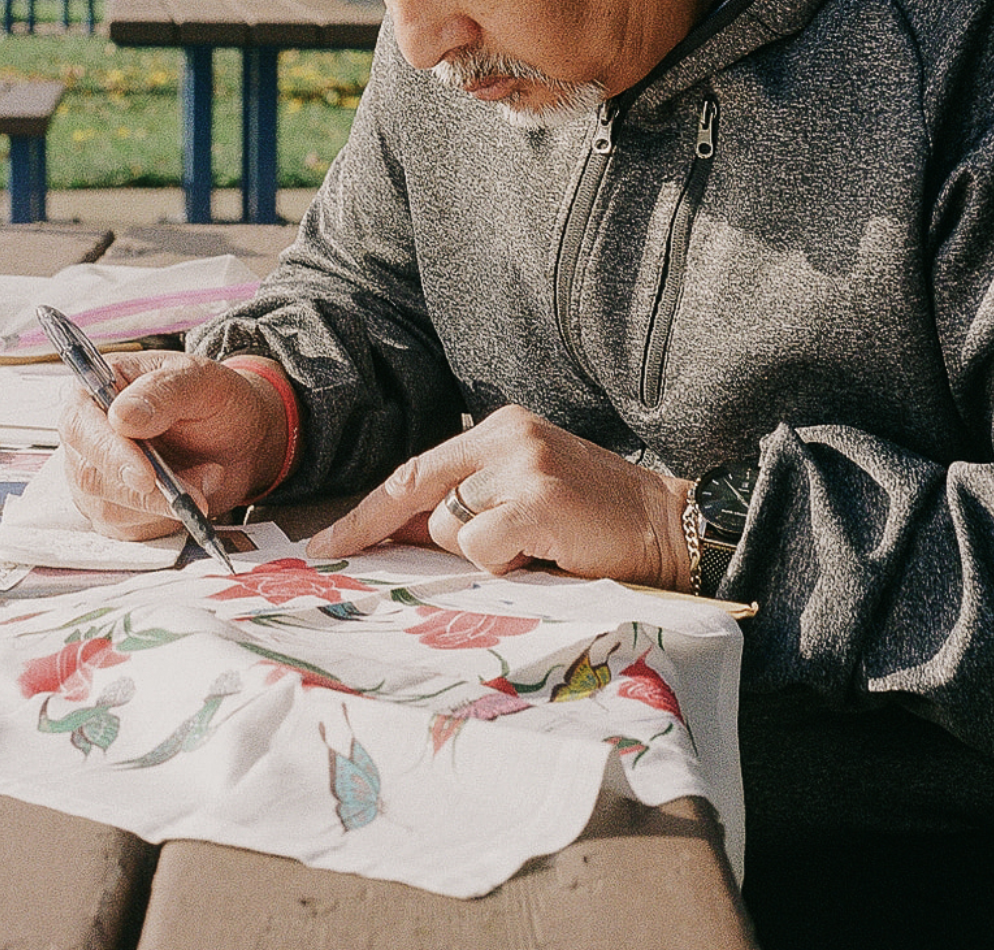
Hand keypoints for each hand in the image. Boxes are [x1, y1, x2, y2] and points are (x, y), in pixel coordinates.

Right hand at [60, 351, 290, 539]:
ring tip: (209, 474)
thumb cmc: (215, 400)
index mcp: (97, 391)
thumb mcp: (200, 380)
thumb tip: (121, 416)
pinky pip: (130, 530)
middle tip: (195, 486)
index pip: (81, 426)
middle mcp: (89, 435)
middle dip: (145, 491)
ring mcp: (97, 475)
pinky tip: (196, 493)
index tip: (146, 475)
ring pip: (110, 509)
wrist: (241, 436)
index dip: (110, 455)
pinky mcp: (115, 508)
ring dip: (166, 503)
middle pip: (90, 476)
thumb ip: (162, 392)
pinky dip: (168, 519)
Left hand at [307, 404, 695, 590]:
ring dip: (490, 554)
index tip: (325, 546)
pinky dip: (509, 563)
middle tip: (469, 549)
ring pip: (454, 530)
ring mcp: (522, 464)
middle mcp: (505, 436)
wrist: (668, 525)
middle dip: (434, 539)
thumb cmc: (593, 521)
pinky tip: (550, 550)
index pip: (413, 472)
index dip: (366, 514)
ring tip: (540, 544)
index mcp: (497, 430)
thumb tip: (398, 537)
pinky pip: (483, 549)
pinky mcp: (539, 497)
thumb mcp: (524, 495)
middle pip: (425, 501)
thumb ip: (468, 506)